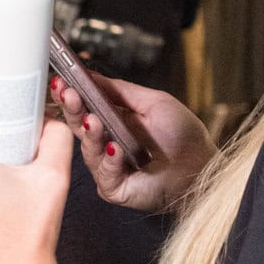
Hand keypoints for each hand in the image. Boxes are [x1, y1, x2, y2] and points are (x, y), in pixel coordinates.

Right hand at [51, 71, 211, 212]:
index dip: (72, 95)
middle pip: (79, 126)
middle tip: (69, 95)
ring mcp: (108, 167)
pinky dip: (109, 160)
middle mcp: (107, 144)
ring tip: (94, 120)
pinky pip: (103, 174)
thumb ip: (120, 90)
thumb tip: (92, 76)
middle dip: (73, 109)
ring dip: (91, 134)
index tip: (62, 82)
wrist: (201, 168)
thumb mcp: (153, 102)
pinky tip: (116, 149)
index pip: (84, 107)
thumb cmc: (183, 137)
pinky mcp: (113, 188)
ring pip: (88, 150)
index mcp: (113, 122)